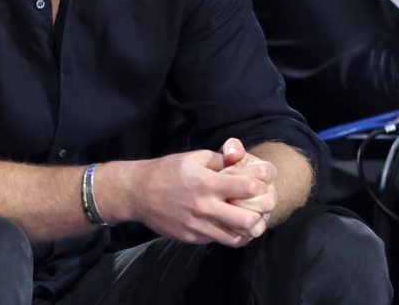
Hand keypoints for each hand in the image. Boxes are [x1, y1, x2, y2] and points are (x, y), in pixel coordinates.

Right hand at [115, 147, 272, 247]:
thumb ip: (220, 161)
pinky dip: (230, 234)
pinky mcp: (192, 238)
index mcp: (206, 183)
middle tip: (260, 206)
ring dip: (248, 229)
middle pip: (248, 220)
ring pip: (237, 237)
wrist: (138, 193)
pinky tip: (228, 224)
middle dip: (260, 213)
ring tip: (248, 219)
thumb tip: (244, 162)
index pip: (248, 188)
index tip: (260, 183)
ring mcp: (198, 226)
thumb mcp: (193, 158)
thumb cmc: (167, 171)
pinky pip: (219, 240)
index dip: (260, 185)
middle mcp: (204, 207)